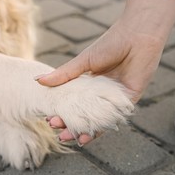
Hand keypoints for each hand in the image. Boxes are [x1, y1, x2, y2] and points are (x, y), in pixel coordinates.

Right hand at [37, 0, 174, 144]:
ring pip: (99, 119)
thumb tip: (37, 80)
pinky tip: (91, 135)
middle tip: (57, 131)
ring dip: (87, 131)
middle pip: (85, 114)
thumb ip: (63, 74)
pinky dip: (104, 127)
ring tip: (73, 139)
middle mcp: (101, 93)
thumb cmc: (110, 44)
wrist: (137, 35)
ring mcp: (115, 98)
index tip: (48, 119)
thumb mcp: (83, 62)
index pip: (74, 102)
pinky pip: (115, 117)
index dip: (62, 112)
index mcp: (90, 83)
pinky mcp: (129, 100)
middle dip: (71, 124)